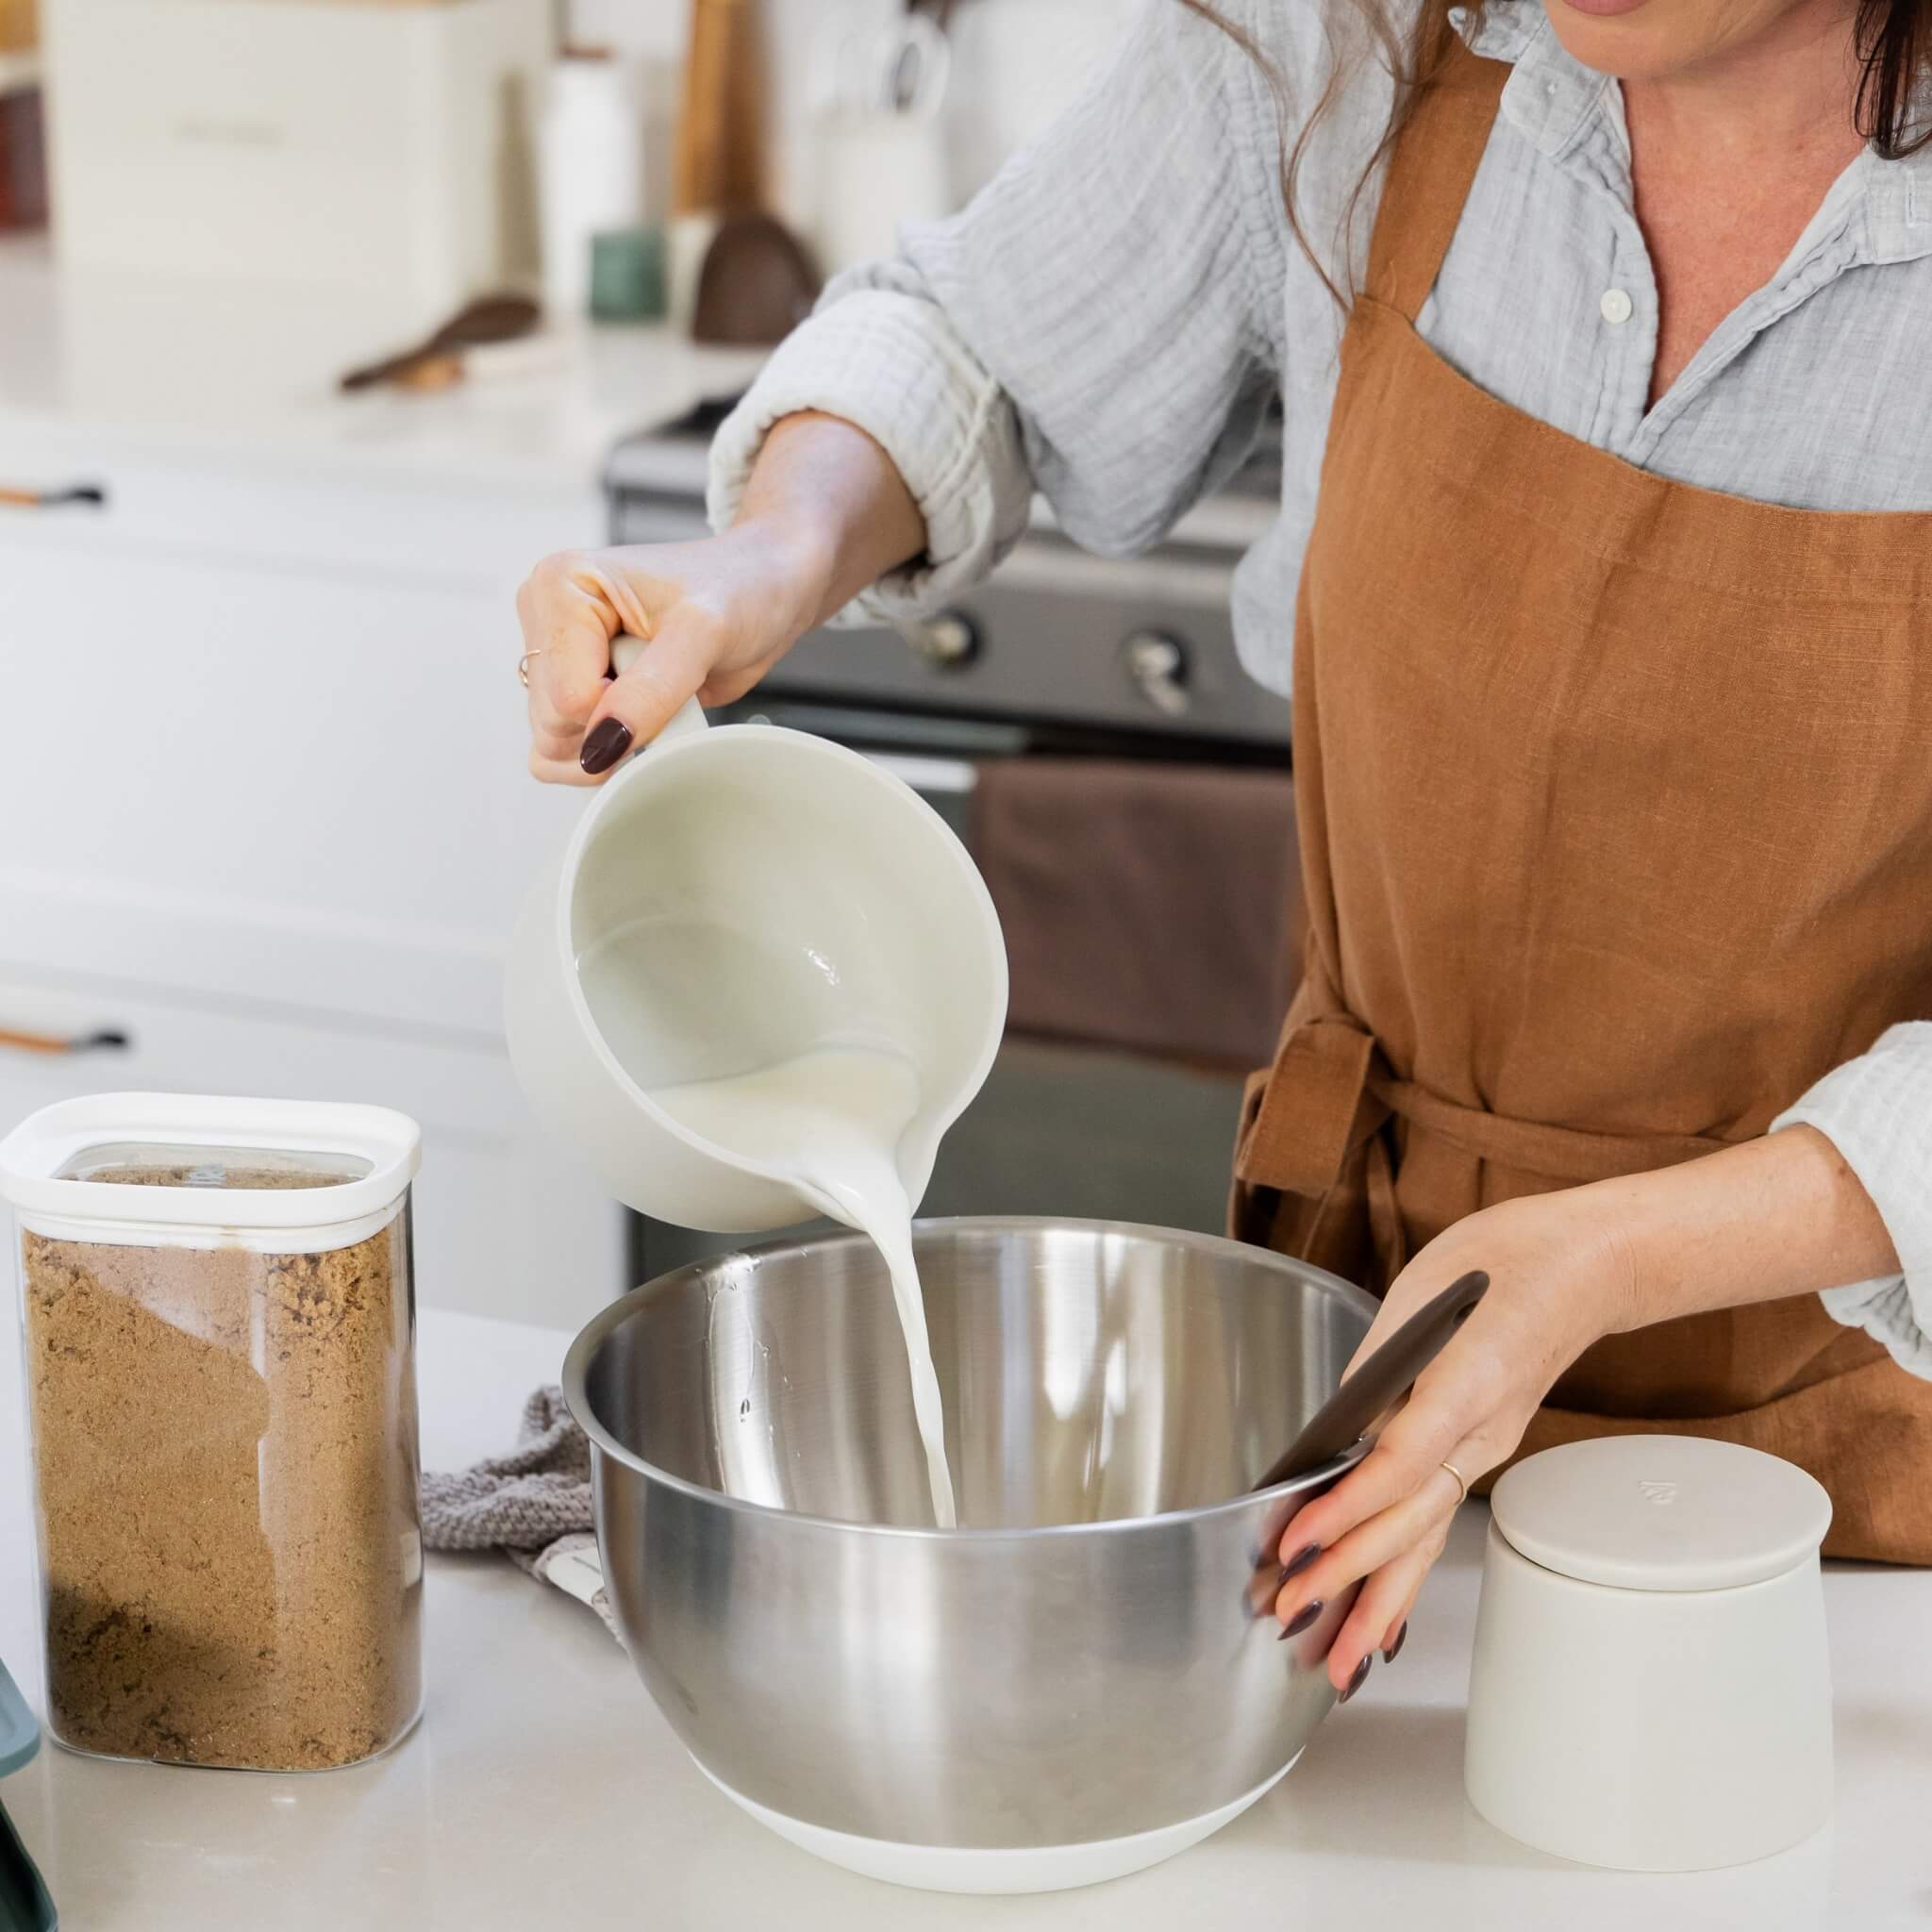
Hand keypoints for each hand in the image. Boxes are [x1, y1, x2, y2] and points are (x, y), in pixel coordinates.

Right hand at [517, 410, 924, 783]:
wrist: (764, 588)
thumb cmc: (740, 587)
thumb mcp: (704, 633)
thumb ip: (652, 690)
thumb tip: (602, 744)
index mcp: (560, 584)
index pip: (564, 699)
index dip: (621, 713)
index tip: (669, 684)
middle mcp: (545, 618)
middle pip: (553, 728)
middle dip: (615, 729)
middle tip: (670, 690)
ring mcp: (558, 655)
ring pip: (555, 748)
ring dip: (617, 741)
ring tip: (661, 695)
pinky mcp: (575, 685)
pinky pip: (571, 751)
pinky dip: (613, 749)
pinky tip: (647, 714)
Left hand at [1269, 1187, 1638, 1694]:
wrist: (1583, 1264)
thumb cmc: (1501, 1265)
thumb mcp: (1421, 1297)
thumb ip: (1375, 1370)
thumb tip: (1332, 1435)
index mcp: (1466, 1386)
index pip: (1398, 1465)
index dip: (1344, 1511)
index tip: (1295, 1543)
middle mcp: (1481, 1432)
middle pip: (1408, 1521)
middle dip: (1345, 1577)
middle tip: (1288, 1614)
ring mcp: (1486, 1449)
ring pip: (1425, 1538)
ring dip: (1377, 1602)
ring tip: (1338, 1660)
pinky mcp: (1482, 1452)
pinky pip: (1438, 1523)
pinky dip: (1407, 1573)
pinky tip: (1383, 1618)